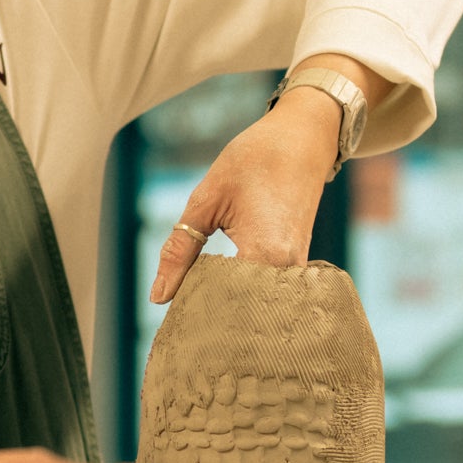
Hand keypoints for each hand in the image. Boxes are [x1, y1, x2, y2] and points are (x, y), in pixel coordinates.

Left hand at [149, 86, 341, 303]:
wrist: (303, 138)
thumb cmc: (254, 161)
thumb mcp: (206, 199)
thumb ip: (180, 250)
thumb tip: (158, 298)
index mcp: (265, 254)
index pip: (222, 308)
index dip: (194, 315)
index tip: (172, 320)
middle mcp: (287, 270)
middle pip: (242, 316)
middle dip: (211, 321)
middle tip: (182, 324)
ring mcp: (297, 271)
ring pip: (257, 309)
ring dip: (228, 310)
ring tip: (200, 311)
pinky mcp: (298, 267)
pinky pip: (269, 296)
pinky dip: (244, 299)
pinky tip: (221, 296)